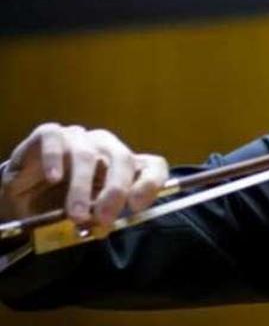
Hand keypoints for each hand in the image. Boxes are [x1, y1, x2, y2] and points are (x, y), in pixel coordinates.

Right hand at [0, 123, 168, 225]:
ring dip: (82, 187)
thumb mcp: (85, 216)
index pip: (153, 166)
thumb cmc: (61, 204)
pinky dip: (54, 158)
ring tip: (75, 214)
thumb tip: (103, 228)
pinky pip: (55, 139)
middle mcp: (106, 148)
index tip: (137, 206)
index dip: (151, 183)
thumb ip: (97, 219)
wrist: (23, 196)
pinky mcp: (50, 134)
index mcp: (124, 167)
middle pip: (122, 159)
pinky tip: (53, 178)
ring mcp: (79, 138)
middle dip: (115, 190)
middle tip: (103, 217)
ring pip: (87, 155)